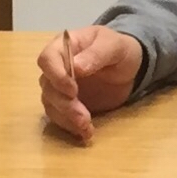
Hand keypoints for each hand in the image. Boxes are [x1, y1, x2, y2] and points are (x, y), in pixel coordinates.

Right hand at [37, 26, 142, 143]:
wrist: (129, 67)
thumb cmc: (120, 49)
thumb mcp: (114, 46)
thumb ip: (96, 54)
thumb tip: (76, 68)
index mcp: (65, 46)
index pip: (47, 59)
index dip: (56, 75)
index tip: (72, 90)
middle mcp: (57, 67)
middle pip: (48, 86)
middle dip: (64, 104)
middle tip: (83, 116)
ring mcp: (60, 87)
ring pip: (51, 104)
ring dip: (66, 118)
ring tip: (86, 127)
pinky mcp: (66, 104)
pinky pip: (60, 116)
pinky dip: (70, 126)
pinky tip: (86, 131)